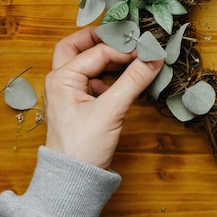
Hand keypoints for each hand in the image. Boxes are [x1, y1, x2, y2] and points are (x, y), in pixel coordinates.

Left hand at [44, 27, 162, 168]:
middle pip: (77, 46)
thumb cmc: (83, 147)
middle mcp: (62, 80)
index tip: (148, 49)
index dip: (124, 49)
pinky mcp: (81, 103)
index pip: (98, 51)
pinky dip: (110, 74)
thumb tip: (154, 57)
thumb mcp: (111, 110)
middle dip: (100, 39)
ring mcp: (70, 92)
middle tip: (125, 37)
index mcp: (62, 78)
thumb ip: (134, 80)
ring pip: (86, 62)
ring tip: (131, 57)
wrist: (74, 179)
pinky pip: (94, 79)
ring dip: (106, 56)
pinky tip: (128, 79)